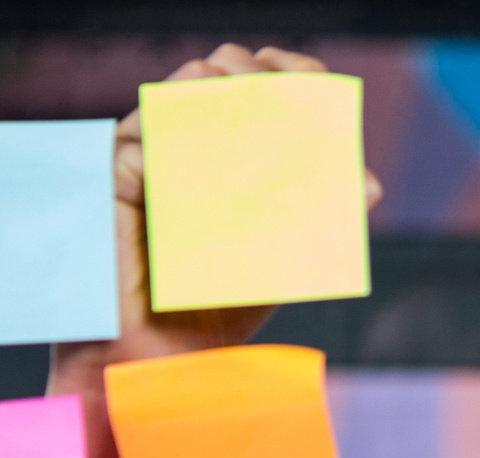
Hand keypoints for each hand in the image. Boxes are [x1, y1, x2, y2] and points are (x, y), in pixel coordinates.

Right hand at [48, 42, 384, 391]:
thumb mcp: (276, 262)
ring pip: (172, 100)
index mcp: (219, 169)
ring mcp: (141, 165)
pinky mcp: (108, 182)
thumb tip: (371, 184)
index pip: (248, 101)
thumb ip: (314, 220)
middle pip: (209, 85)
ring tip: (240, 89)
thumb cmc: (214, 318)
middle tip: (273, 77)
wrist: (162, 365)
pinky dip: (171, 132)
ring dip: (210, 86)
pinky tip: (203, 132)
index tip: (302, 70)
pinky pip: (138, 141)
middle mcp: (179, 159)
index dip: (276, 75)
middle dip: (246, 70)